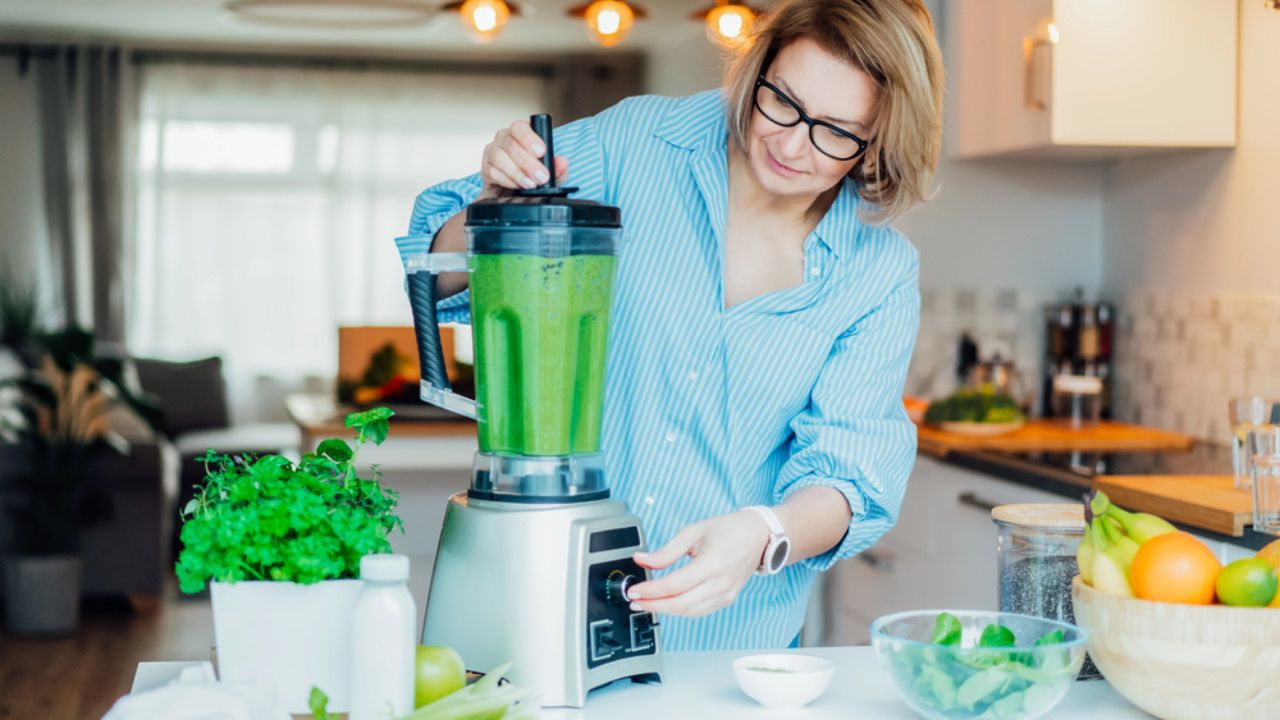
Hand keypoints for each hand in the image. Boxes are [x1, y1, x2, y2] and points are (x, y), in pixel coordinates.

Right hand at [479, 119, 569, 197]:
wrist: (514, 193)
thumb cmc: (532, 176)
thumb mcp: (550, 173)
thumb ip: (557, 167)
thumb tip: (562, 162)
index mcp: (521, 132)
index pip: (520, 127)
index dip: (530, 138)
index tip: (541, 151)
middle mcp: (504, 138)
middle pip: (511, 144)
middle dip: (528, 162)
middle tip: (541, 177)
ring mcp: (493, 152)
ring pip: (500, 157)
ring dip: (517, 173)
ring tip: (530, 184)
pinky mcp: (486, 168)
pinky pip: (493, 172)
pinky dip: (507, 181)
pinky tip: (517, 186)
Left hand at [625, 510, 771, 617]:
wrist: (758, 536)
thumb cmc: (728, 530)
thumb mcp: (693, 532)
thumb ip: (667, 551)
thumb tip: (642, 560)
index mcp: (712, 563)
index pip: (674, 585)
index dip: (650, 591)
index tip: (634, 591)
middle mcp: (720, 583)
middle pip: (679, 604)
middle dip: (653, 605)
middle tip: (635, 602)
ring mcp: (726, 594)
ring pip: (688, 612)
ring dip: (665, 610)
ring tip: (647, 603)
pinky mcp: (727, 599)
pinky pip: (699, 611)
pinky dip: (681, 610)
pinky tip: (668, 603)